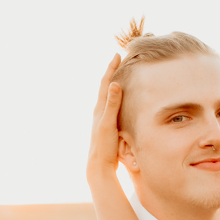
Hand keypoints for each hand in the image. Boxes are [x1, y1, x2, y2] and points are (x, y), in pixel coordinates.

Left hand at [88, 54, 122, 179]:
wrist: (98, 165)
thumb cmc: (104, 145)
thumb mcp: (108, 124)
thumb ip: (112, 104)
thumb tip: (114, 84)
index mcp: (100, 109)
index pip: (106, 83)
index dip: (111, 69)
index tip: (117, 55)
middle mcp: (99, 112)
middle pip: (106, 87)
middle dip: (112, 73)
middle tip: (119, 60)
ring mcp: (102, 119)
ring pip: (108, 96)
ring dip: (113, 85)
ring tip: (120, 76)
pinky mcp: (106, 127)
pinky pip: (111, 106)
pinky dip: (116, 98)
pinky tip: (120, 102)